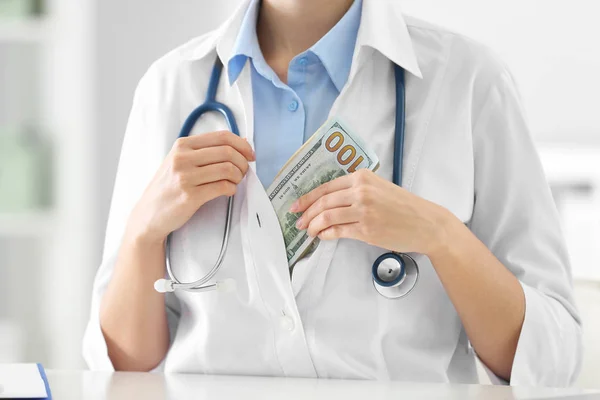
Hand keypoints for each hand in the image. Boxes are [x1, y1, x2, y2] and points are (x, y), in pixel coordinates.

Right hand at [127, 131, 254, 243]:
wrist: (148, 214)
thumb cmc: (168, 188)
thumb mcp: (180, 161)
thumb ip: (206, 151)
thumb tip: (240, 141)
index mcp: (182, 146)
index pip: (221, 136)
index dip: (242, 145)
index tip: (250, 154)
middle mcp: (182, 158)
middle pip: (227, 152)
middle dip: (242, 162)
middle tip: (243, 171)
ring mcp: (185, 177)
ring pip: (227, 169)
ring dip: (238, 177)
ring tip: (235, 182)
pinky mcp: (190, 196)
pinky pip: (222, 187)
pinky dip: (231, 189)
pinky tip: (228, 191)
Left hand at [291, 169, 450, 254]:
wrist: (425, 223)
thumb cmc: (405, 206)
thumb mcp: (380, 188)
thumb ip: (357, 190)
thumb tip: (331, 202)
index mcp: (362, 177)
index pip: (326, 187)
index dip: (307, 197)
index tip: (297, 205)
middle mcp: (361, 191)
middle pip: (323, 202)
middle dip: (306, 213)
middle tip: (298, 221)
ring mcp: (363, 211)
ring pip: (327, 217)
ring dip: (313, 225)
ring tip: (308, 231)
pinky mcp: (366, 229)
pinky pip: (338, 231)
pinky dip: (326, 234)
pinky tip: (323, 236)